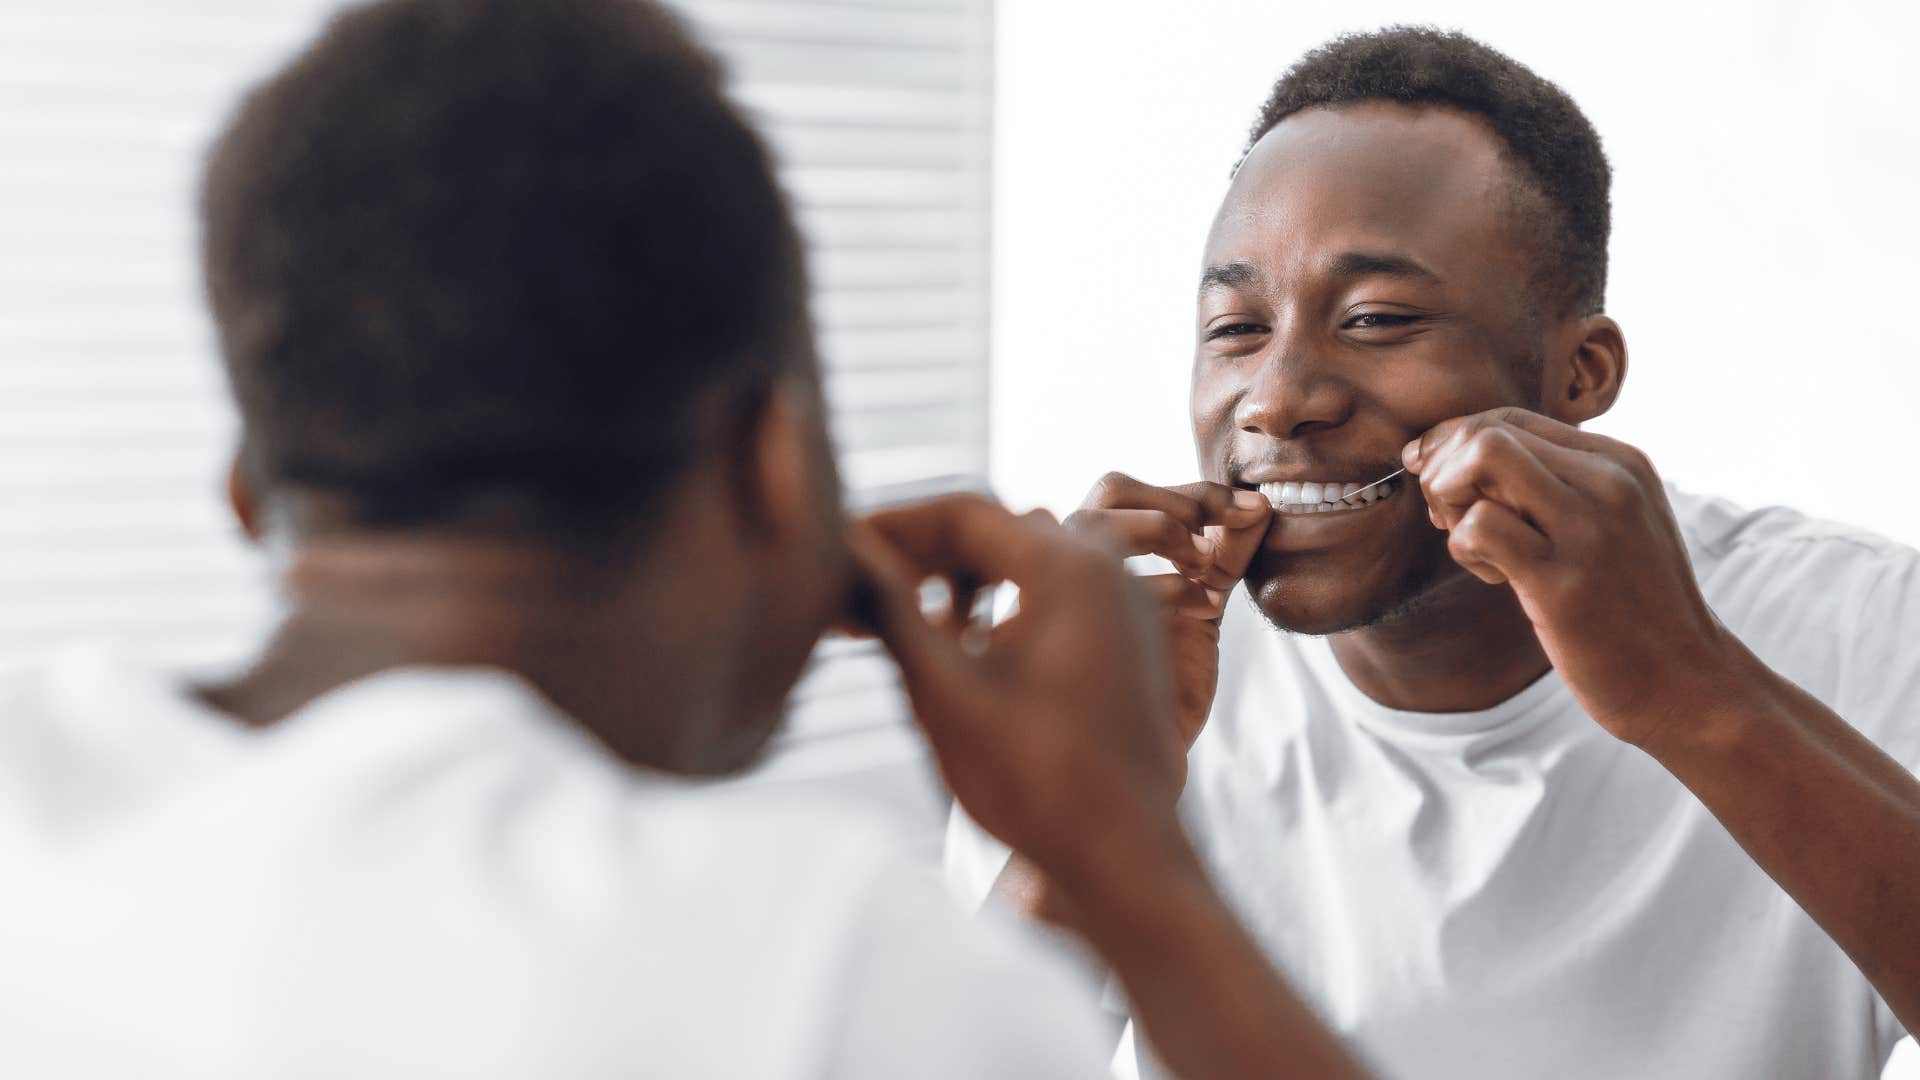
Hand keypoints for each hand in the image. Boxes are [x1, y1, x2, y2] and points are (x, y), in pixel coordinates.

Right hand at [848, 495, 1189, 888]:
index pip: (964, 513)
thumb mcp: (944, 692)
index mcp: (1071, 568)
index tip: (841, 548)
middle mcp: (1109, 571)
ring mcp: (1126, 607)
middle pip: (997, 531)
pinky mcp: (1129, 643)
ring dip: (961, 581)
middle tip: (860, 590)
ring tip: (903, 622)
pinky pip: (1057, 596)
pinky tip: (961, 648)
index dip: (892, 526)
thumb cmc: (1038, 783)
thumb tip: (844, 551)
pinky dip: (1002, 606)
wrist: (1126, 858)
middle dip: (922, 555)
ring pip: (1026, 562)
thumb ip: (892, 610)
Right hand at [1063, 473, 1271, 745]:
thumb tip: (1261, 505)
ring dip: (1161, 528)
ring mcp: (1068, 593)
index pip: (1129, 491)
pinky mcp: (1073, 628)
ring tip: (1204, 563)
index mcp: (1096, 553)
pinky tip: (1202, 607)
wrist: (1141, 763)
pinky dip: (1166, 584)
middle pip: (1110, 490)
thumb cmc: (1163, 685)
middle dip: (1173, 500)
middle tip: (1220, 533)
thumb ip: (1227, 553)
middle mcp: (1073, 565)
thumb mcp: (1205, 603)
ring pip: (1094, 519)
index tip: (1248, 509)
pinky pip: (1107, 583)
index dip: (1191, 492)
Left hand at [1404, 407, 1738, 746]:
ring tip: (1476, 546)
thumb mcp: (1607, 525)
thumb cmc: (1629, 607)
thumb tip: (1450, 456)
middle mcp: (1608, 482)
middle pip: (1486, 431)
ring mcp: (1588, 529)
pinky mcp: (1563, 581)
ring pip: (1480, 459)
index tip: (1441, 484)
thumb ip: (1550, 486)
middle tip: (1452, 518)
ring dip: (1450, 502)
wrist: (1686, 683)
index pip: (1508, 419)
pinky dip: (1464, 547)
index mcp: (1619, 462)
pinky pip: (1479, 526)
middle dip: (1444, 471)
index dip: (1455, 445)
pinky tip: (1493, 577)